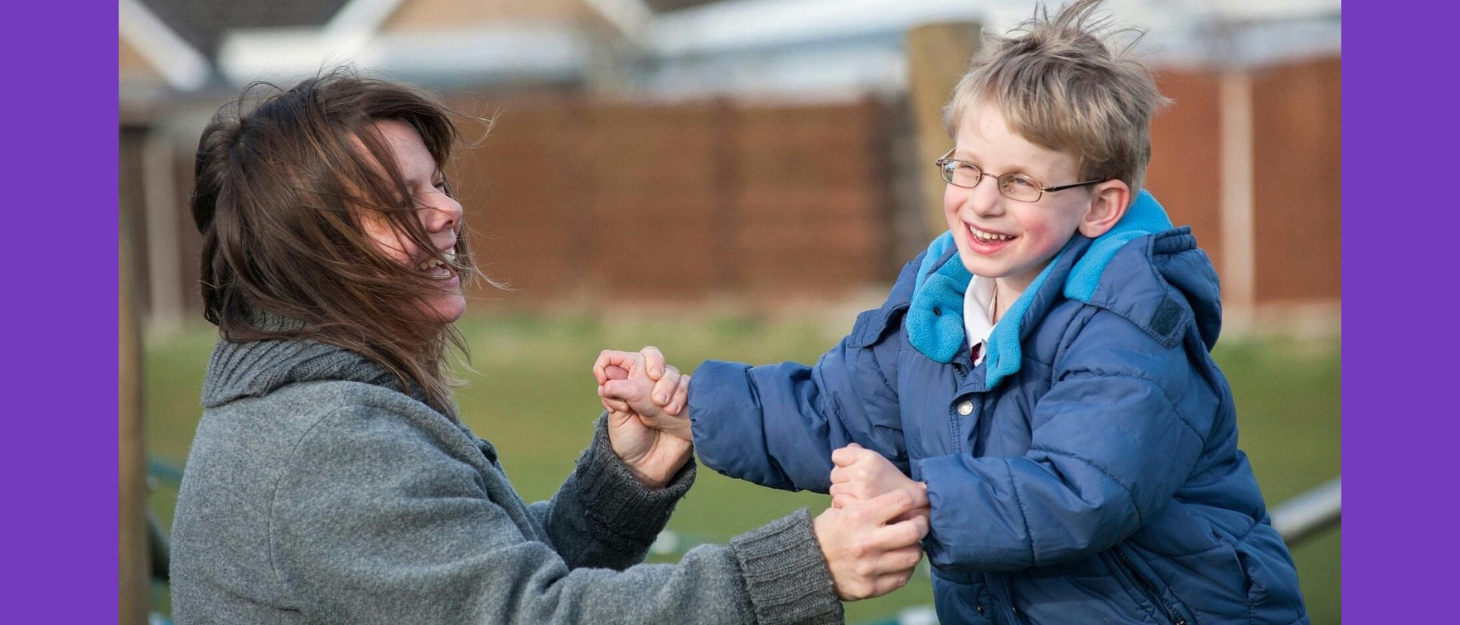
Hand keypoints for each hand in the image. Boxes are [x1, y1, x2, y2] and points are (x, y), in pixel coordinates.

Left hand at [593, 347, 691, 488]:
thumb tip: (606, 373)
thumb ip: (614, 394)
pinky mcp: (686, 403)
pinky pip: (689, 387)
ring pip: (673, 372)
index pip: (625, 358)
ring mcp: (668, 392)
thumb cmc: (629, 442)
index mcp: (627, 384)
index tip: (618, 376)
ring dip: (668, 385)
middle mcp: (648, 384)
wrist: (648, 466)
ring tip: (662, 406)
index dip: (619, 359)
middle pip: (653, 357)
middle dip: (654, 363)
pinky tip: (673, 411)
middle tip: (653, 376)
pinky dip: (682, 395)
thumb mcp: (617, 418)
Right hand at [813, 488, 929, 599]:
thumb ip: (873, 505)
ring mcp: (869, 567)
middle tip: (920, 523)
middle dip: (922, 524)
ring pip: (913, 555)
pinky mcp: (870, 587)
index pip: (902, 501)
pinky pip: (903, 577)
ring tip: (907, 544)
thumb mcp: (844, 508)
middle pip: (914, 530)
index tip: (922, 499)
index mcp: (859, 516)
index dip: (918, 497)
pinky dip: (904, 568)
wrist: (807, 562)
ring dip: (914, 548)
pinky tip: (897, 561)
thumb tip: (909, 499)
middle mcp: (866, 542)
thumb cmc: (830, 531)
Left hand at [830, 444, 928, 525]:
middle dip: (842, 480)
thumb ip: (858, 453)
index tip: (851, 470)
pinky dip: (843, 504)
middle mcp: (863, 471)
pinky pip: (837, 502)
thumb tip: (843, 451)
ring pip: (834, 489)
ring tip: (856, 495)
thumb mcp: (877, 460)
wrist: (911, 503)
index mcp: (868, 457)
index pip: (836, 456)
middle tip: (856, 486)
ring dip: (842, 492)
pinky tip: (854, 504)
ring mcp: (860, 489)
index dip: (842, 464)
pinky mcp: (858, 505)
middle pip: (834, 474)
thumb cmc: (891, 480)